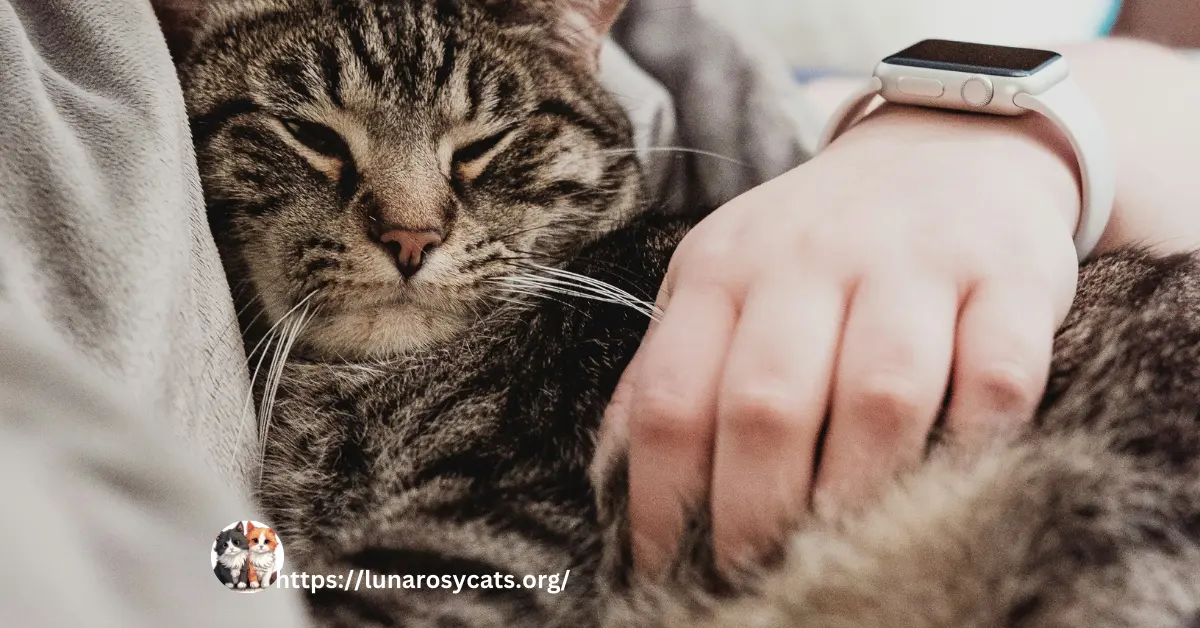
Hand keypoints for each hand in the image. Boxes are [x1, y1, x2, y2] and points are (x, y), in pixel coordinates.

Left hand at [596, 105, 1083, 575]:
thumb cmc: (818, 240)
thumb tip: (616, 475)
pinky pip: (996, 375)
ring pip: (879, 394)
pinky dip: (975, 443)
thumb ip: (672, 365)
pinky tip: (952, 484)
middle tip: (754, 575)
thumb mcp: (723, 278)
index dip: (659, 498)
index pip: (672, 397)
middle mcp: (810, 260)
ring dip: (858, 492)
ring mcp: (913, 264)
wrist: (947, 140)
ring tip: (844, 553)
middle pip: (767, 404)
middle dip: (754, 512)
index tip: (663, 565)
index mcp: (723, 270)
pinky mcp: (1007, 276)